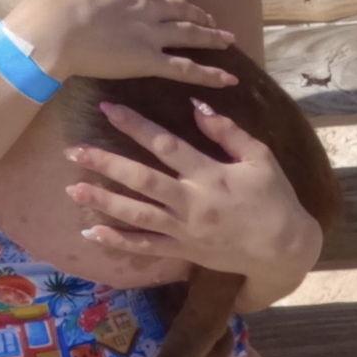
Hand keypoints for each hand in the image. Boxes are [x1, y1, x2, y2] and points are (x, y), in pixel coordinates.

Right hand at [8, 0, 240, 85]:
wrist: (52, 30)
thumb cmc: (49, 3)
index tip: (167, 1)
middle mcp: (147, 4)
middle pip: (180, 8)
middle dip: (197, 14)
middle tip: (212, 20)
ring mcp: (151, 32)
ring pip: (190, 34)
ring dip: (211, 37)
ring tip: (228, 40)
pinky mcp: (149, 60)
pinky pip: (186, 69)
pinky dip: (209, 74)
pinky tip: (228, 80)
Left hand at [65, 98, 324, 293]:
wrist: (283, 249)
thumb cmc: (274, 198)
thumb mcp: (259, 158)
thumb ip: (228, 132)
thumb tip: (196, 105)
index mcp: (210, 175)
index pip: (165, 145)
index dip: (136, 126)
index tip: (109, 109)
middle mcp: (191, 202)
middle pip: (141, 180)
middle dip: (106, 164)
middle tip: (74, 151)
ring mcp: (184, 230)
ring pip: (137, 215)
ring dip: (103, 202)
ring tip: (73, 189)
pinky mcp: (182, 251)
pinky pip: (145, 247)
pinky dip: (117, 241)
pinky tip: (91, 232)